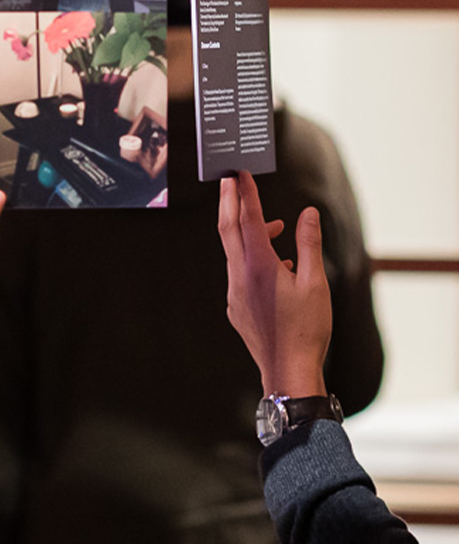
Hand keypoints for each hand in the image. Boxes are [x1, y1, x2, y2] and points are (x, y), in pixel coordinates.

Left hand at [218, 171, 330, 395]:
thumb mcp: (315, 282)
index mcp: (259, 266)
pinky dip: (253, 261)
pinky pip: (240, 275)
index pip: (249, 219)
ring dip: (250, 235)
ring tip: (278, 230)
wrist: (288, 371)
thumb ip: (309, 244)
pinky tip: (277, 268)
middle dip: (230, 202)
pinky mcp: (235, 308)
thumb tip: (308, 214)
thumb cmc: (306, 329)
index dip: (245, 193)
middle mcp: (239, 277)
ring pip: (235, 254)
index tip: (239, 172)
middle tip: (229, 179)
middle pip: (229, 230)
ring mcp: (234, 294)